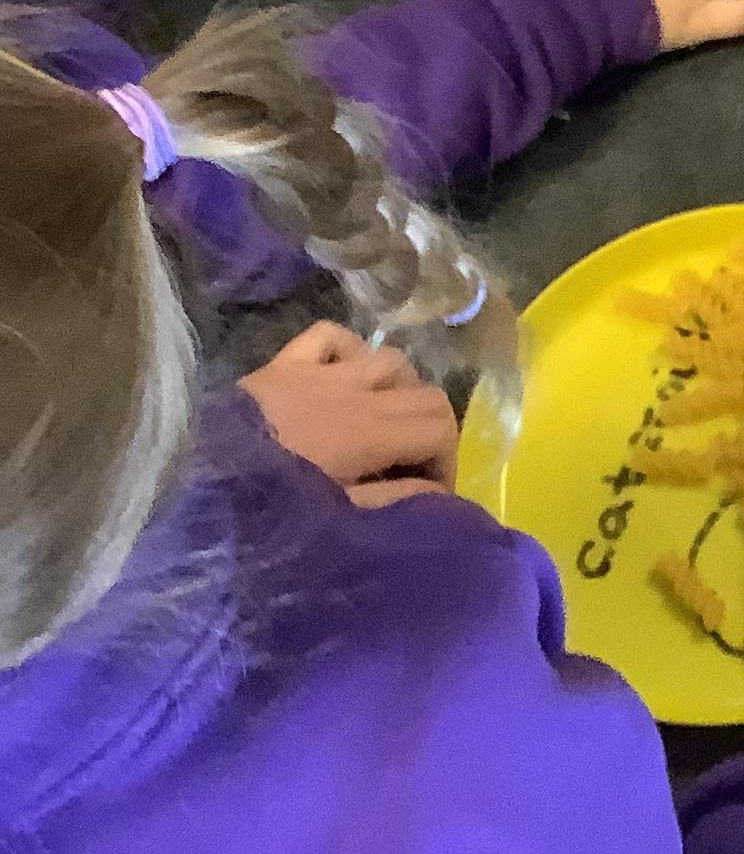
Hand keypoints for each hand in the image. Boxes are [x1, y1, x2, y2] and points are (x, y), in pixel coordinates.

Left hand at [239, 321, 458, 507]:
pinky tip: (343, 376)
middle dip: (431, 430)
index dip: (446, 459)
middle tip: (410, 464)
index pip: (441, 426)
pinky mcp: (285, 363)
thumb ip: (391, 501)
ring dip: (400, 390)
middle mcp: (356, 391)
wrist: (187, 480)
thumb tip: (438, 493)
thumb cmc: (263, 507)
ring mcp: (320, 371)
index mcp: (372, 433)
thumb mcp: (334, 517)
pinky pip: (331, 336)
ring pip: (390, 360)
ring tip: (384, 420)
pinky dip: (349, 352)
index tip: (430, 491)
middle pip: (426, 393)